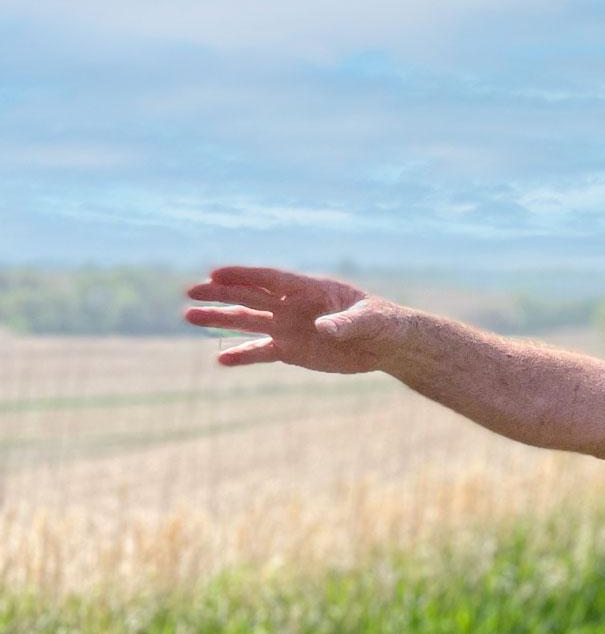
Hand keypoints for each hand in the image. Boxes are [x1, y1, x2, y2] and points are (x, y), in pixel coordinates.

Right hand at [182, 266, 402, 373]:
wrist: (385, 345)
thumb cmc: (381, 322)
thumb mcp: (367, 321)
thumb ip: (344, 323)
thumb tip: (322, 329)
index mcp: (310, 289)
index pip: (271, 278)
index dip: (244, 275)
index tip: (216, 273)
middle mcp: (293, 306)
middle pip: (251, 296)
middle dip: (222, 293)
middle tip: (192, 292)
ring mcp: (289, 327)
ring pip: (248, 321)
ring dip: (221, 320)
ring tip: (190, 317)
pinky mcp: (290, 349)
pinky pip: (260, 351)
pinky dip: (242, 355)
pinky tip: (221, 360)